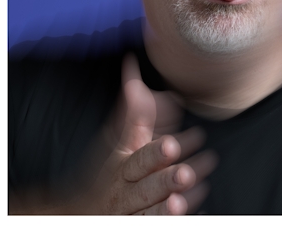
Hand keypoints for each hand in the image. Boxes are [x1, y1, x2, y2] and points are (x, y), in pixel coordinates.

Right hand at [75, 54, 215, 213]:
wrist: (82, 215)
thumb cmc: (109, 174)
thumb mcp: (118, 142)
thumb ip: (134, 111)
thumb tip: (132, 68)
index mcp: (123, 168)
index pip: (138, 159)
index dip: (154, 153)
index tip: (172, 145)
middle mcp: (127, 194)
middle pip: (145, 189)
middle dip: (165, 181)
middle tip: (185, 172)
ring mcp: (133, 215)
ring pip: (151, 215)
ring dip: (170, 209)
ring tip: (185, 200)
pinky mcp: (143, 227)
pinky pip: (158, 228)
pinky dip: (183, 221)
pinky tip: (199, 214)